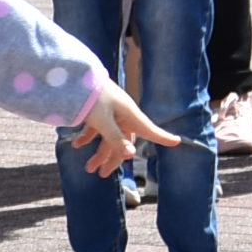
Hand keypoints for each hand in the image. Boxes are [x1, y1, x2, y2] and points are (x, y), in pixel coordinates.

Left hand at [65, 84, 179, 176]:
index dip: (162, 137)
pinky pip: (96, 128)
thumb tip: (131, 156)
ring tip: (88, 168)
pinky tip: (77, 145)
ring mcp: (110, 112)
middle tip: (102, 175)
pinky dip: (87, 137)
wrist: (74, 76)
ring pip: (108, 136)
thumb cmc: (92, 97)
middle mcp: (122, 114)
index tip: (177, 141)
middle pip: (123, 140)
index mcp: (129, 115)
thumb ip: (115, 138)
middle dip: (113, 158)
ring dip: (99, 152)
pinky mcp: (97, 109)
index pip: (149, 129)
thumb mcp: (103, 120)